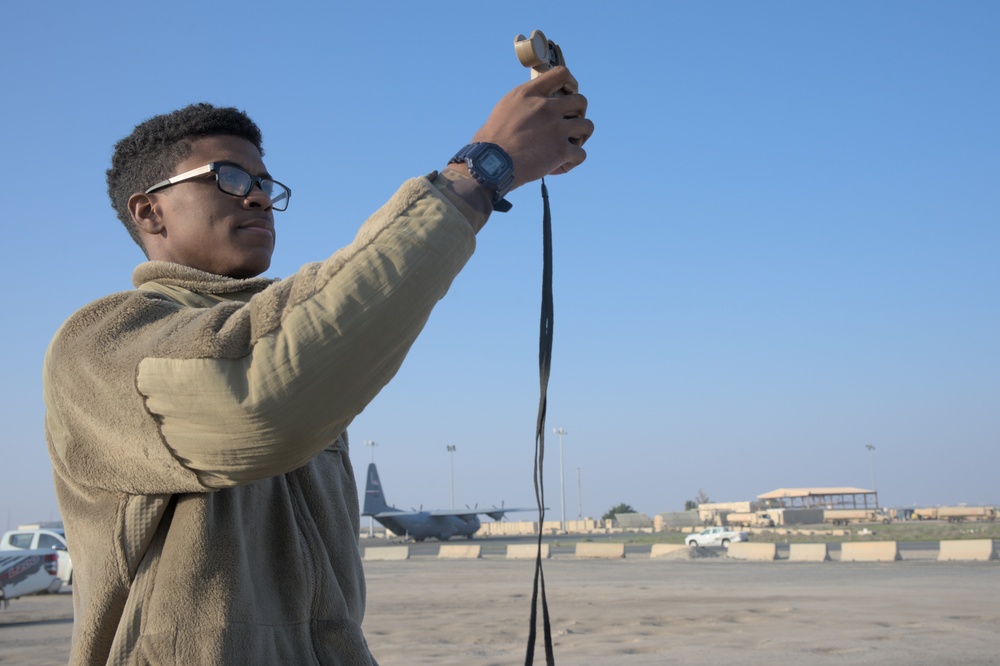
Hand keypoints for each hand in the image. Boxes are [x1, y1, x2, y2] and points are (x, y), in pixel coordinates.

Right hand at [471, 67, 593, 189]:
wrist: (491, 163)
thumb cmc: (491, 140)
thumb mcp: (505, 109)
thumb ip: (524, 103)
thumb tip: (532, 104)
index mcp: (530, 93)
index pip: (561, 74)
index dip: (571, 83)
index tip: (569, 93)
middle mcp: (546, 107)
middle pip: (581, 101)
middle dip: (579, 113)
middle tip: (570, 124)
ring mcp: (556, 128)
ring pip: (587, 126)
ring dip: (581, 136)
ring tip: (571, 144)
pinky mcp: (561, 150)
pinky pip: (581, 154)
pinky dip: (573, 160)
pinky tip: (561, 164)